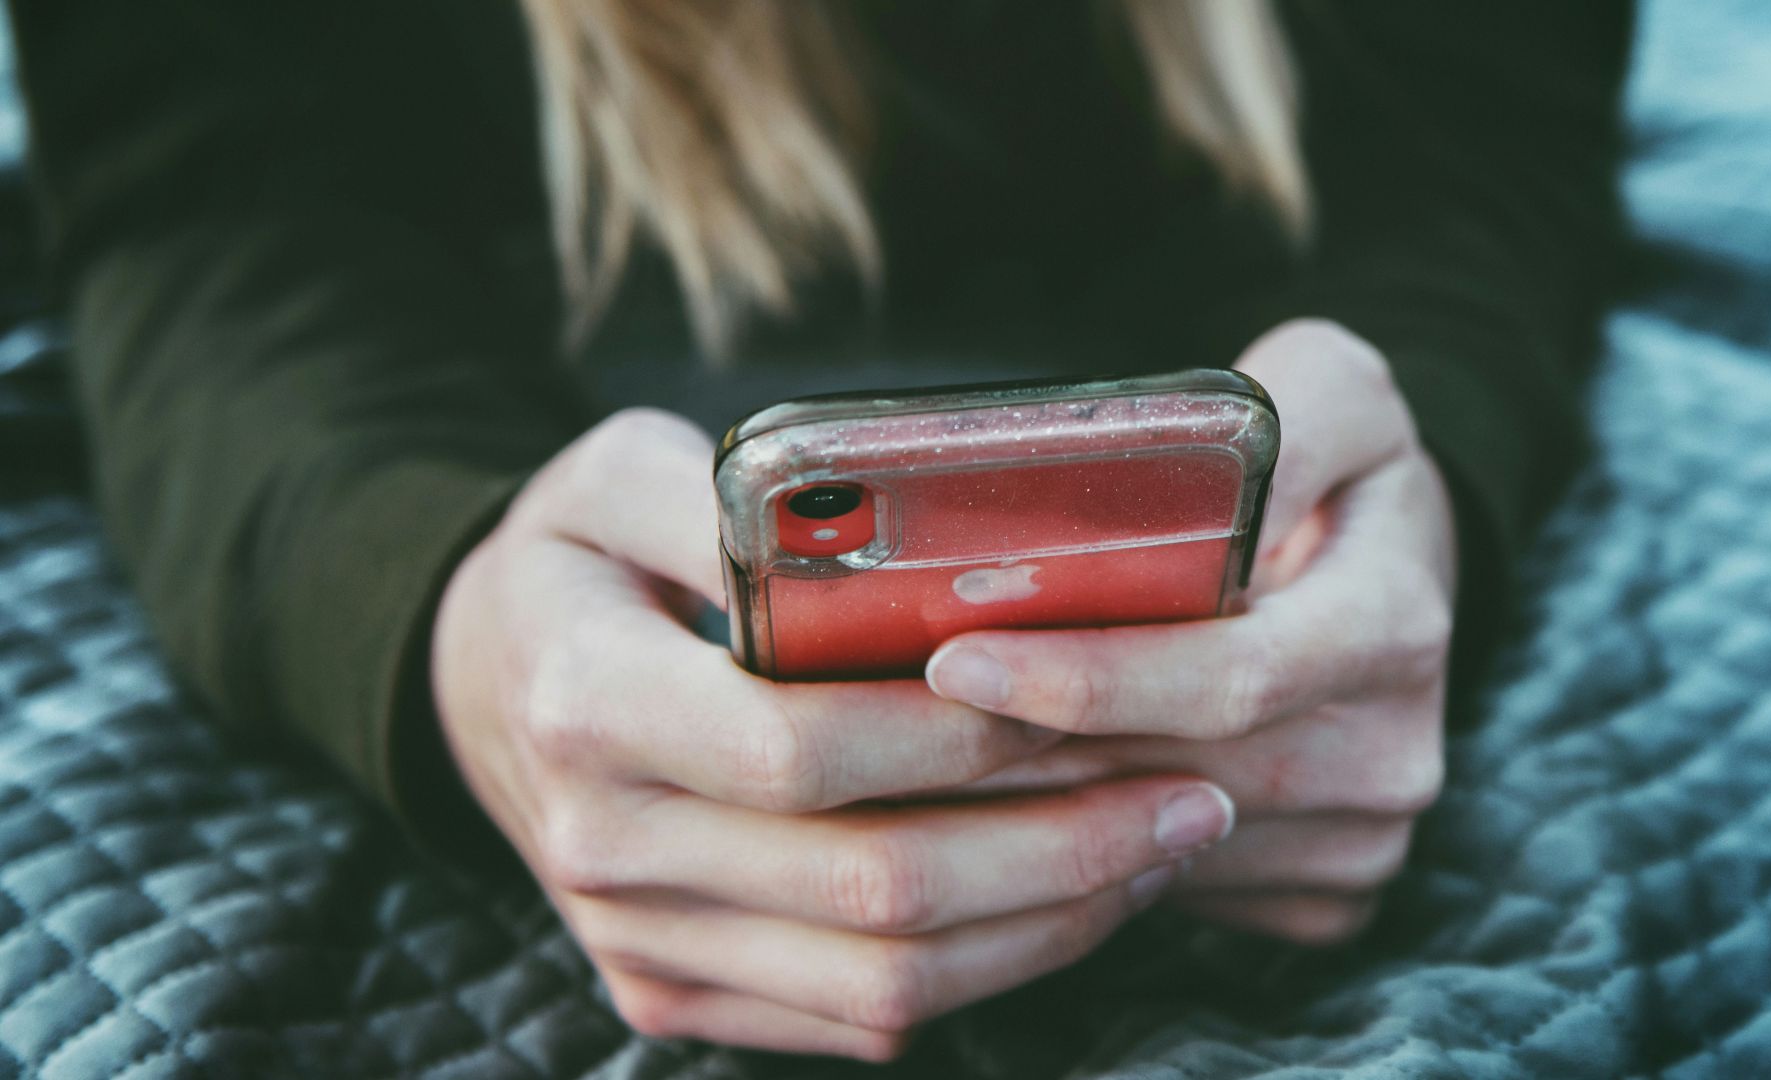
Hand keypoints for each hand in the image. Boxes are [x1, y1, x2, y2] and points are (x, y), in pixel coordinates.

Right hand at [430, 409, 1236, 1060]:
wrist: (481, 685)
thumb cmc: (573, 562)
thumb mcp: (610, 472)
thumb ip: (732, 490)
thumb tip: (886, 531)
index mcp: (587, 702)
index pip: (803, 748)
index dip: (966, 737)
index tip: (1099, 698)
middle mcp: (605, 844)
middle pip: (870, 886)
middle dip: (1057, 846)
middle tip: (1191, 793)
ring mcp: (637, 940)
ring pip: (882, 982)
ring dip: (1046, 923)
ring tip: (1159, 847)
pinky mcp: (672, 990)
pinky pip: (856, 1020)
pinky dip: (986, 971)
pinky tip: (1066, 897)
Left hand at [923, 319, 1455, 943]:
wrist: (1399, 570)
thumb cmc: (1340, 471)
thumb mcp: (1332, 389)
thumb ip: (1274, 418)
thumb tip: (1198, 488)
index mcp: (1393, 622)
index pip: (1231, 676)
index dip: (1090, 679)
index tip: (959, 658)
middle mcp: (1391, 751)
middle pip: (1173, 775)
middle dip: (1021, 755)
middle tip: (887, 721)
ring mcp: (1360, 836)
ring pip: (1157, 846)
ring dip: (1029, 811)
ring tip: (914, 755)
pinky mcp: (1322, 893)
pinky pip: (1174, 889)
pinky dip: (1082, 855)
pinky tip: (1002, 800)